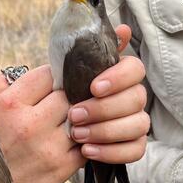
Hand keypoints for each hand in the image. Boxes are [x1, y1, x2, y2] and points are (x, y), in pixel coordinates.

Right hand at [0, 25, 147, 182]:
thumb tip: (14, 75)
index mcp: (9, 104)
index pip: (47, 74)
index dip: (53, 78)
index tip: (54, 85)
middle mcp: (30, 122)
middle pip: (68, 94)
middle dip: (68, 97)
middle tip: (65, 105)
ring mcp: (48, 145)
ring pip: (81, 118)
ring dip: (78, 120)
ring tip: (70, 124)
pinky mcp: (61, 168)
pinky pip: (85, 145)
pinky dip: (84, 143)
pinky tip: (74, 144)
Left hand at [67, 25, 148, 162]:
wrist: (44, 132)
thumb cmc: (59, 96)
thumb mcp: (65, 72)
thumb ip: (90, 51)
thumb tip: (124, 30)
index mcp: (119, 74)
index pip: (134, 68)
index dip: (118, 77)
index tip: (94, 87)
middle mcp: (132, 96)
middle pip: (137, 98)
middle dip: (105, 108)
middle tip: (75, 115)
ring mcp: (135, 121)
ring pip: (138, 124)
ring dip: (106, 130)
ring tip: (77, 134)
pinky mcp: (132, 145)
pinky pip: (136, 150)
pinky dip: (112, 151)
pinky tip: (88, 150)